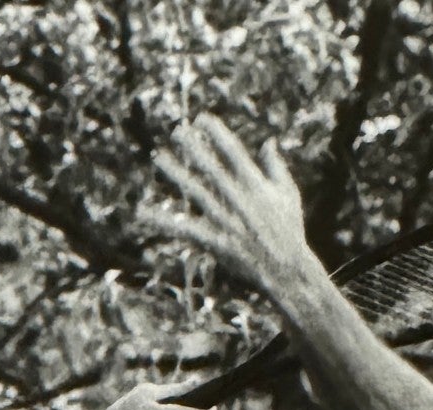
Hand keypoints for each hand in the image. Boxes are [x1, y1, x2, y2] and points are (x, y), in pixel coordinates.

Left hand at [149, 115, 320, 297]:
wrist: (285, 267)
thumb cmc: (288, 230)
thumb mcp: (288, 193)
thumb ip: (275, 166)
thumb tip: (268, 141)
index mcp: (257, 184)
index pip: (233, 152)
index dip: (216, 134)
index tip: (202, 118)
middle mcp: (239, 198)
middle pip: (211, 167)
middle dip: (193, 147)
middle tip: (176, 130)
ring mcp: (225, 219)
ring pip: (195, 191)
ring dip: (176, 173)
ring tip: (158, 156)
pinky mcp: (214, 240)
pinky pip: (184, 228)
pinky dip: (163, 220)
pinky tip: (144, 212)